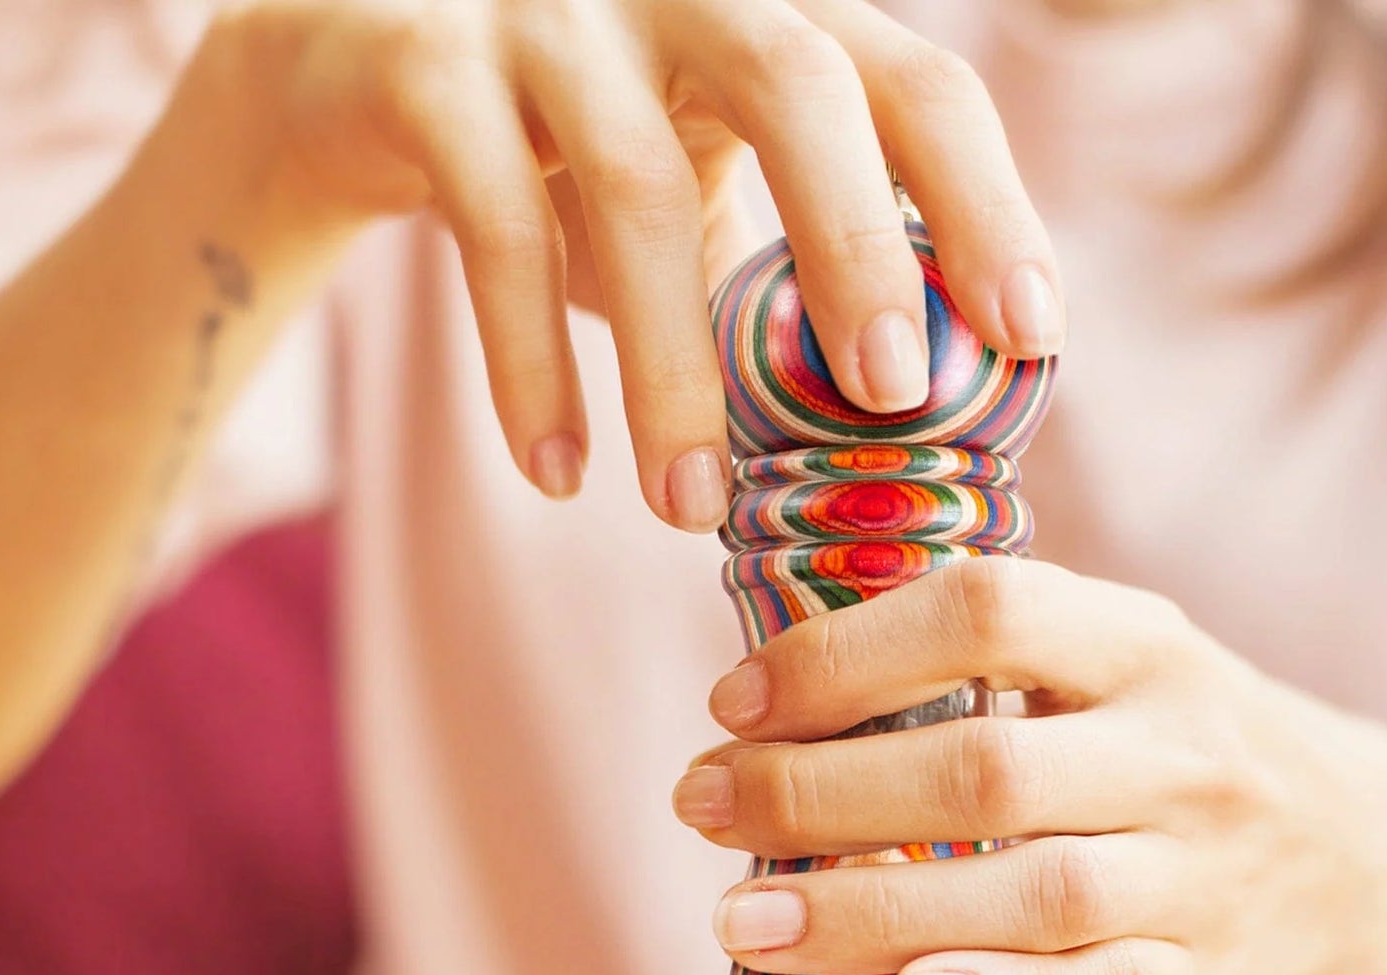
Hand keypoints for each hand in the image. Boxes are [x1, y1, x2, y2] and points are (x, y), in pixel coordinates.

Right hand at [191, 0, 1061, 527]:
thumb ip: (793, 268)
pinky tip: (556, 476)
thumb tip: (917, 427)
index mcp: (774, 13)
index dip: (987, 204)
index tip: (1033, 338)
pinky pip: (491, 226)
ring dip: (671, 368)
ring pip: (630, 183)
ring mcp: (542, 9)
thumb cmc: (577, 153)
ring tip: (688, 513)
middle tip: (891, 399)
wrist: (353, 72)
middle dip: (857, 247)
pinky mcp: (422, 63)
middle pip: (794, 81)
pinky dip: (527, 366)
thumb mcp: (706, 184)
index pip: (916, 81)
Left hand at [673, 559, 1386, 974]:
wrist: (1367, 867)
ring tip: (742, 920)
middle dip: (820, 791)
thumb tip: (779, 687)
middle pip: (984, 771)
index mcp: (1147, 646)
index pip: (987, 613)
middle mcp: (1184, 753)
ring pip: (1031, 893)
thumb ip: (991, 663)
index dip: (845, 655)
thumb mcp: (1120, 671)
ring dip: (869, 911)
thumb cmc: (1179, 756)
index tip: (733, 701)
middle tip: (698, 806)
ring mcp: (1202, 877)